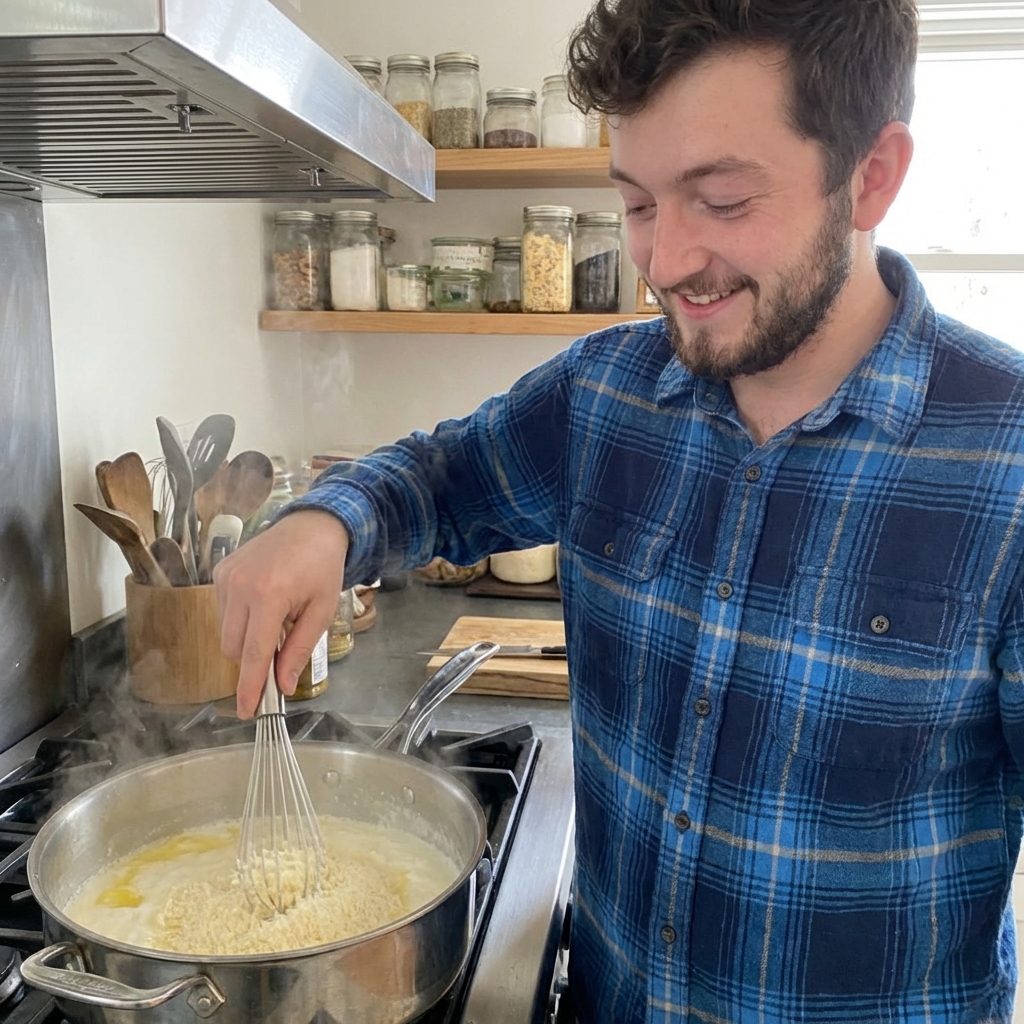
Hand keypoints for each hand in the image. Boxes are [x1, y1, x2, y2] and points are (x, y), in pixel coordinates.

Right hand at [213, 510, 348, 717]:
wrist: (312, 525)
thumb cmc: (322, 568)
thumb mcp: (321, 611)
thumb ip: (299, 649)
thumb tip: (281, 685)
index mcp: (270, 596)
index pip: (253, 654)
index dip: (249, 687)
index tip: (246, 711)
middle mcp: (241, 586)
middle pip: (233, 648)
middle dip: (252, 659)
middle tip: (279, 650)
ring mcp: (226, 577)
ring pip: (225, 632)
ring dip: (246, 637)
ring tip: (276, 616)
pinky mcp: (220, 571)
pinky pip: (222, 611)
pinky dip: (240, 617)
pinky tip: (263, 601)